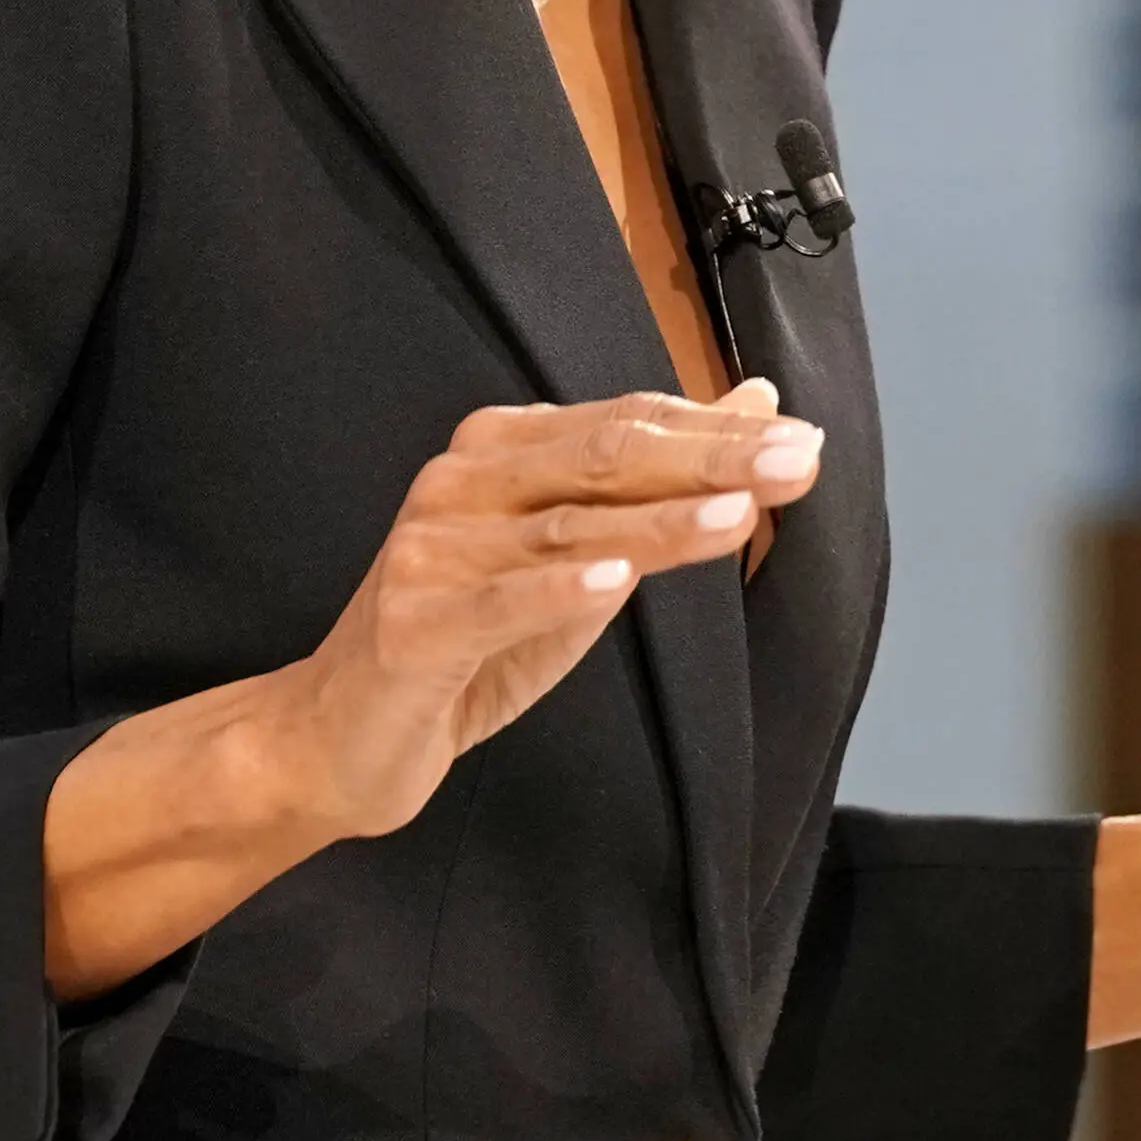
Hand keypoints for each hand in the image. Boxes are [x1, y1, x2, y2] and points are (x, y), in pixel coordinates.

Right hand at [39, 379, 822, 996]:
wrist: (338, 735)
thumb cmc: (467, 642)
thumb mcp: (576, 555)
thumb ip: (658, 482)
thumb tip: (757, 405)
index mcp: (502, 451)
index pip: (623, 425)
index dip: (714, 430)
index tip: (802, 439)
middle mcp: (461, 482)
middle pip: (602, 459)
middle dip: (708, 459)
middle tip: (795, 461)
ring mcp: (429, 550)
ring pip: (565, 528)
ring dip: (660, 521)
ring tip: (739, 513)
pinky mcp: (410, 624)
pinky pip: (495, 603)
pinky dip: (555, 589)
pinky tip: (614, 581)